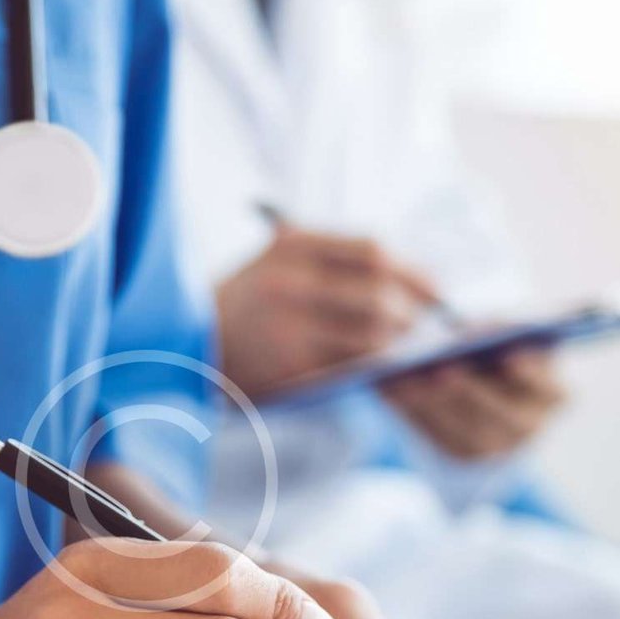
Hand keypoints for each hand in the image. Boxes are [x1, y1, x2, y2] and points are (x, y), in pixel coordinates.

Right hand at [216, 227, 438, 396]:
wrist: (185, 345)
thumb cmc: (243, 304)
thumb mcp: (275, 262)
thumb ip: (328, 261)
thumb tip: (402, 277)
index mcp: (293, 246)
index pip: (372, 252)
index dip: (413, 272)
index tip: (434, 290)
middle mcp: (291, 281)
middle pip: (378, 292)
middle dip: (413, 312)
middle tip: (427, 327)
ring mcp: (289, 325)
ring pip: (370, 333)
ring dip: (397, 344)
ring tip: (407, 350)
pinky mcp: (288, 366)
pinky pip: (349, 367)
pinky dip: (372, 370)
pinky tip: (380, 372)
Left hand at [379, 348, 565, 459]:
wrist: (487, 385)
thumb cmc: (500, 346)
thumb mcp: (508, 333)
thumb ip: (500, 331)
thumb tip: (466, 332)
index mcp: (555, 394)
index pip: (548, 387)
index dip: (528, 372)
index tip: (508, 353)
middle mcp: (530, 425)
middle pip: (500, 414)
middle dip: (469, 390)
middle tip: (441, 367)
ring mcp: (497, 447)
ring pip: (463, 431)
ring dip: (430, 404)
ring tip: (404, 379)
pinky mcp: (462, 454)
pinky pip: (435, 438)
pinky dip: (411, 413)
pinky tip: (388, 391)